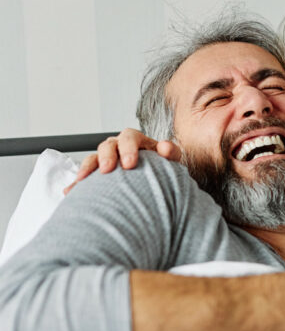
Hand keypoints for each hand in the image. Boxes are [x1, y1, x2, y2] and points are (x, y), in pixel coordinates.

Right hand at [63, 128, 181, 194]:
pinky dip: (76, 185)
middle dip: (106, 157)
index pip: (130, 138)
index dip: (128, 148)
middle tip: (108, 170)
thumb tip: (165, 147)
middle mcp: (118, 147)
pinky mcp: (97, 175)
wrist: (157, 182)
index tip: (129, 164)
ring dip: (87, 168)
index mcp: (136, 141)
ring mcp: (106, 160)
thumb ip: (170, 152)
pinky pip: (84, 177)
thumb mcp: (171, 160)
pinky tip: (69, 192)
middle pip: (107, 146)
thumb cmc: (163, 168)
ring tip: (82, 180)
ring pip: (92, 158)